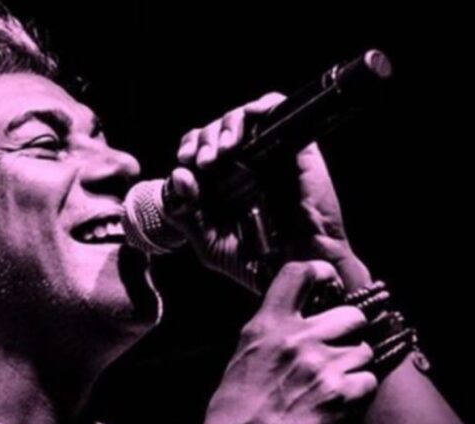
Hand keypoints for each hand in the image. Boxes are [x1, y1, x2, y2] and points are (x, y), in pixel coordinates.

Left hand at [167, 93, 372, 290]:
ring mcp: (270, 154)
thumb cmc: (255, 261)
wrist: (296, 268)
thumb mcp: (208, 242)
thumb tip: (178, 174)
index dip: (190, 146)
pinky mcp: (296, 147)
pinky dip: (262, 104)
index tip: (186, 161)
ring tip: (222, 150)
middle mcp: (244, 164)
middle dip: (204, 138)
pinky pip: (278, 108)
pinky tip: (248, 120)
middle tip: (205, 162)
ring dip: (225, 125)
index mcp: (222, 182)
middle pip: (216, 128)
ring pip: (243, 115)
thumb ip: (185, 212)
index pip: (199, 146)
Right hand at [196, 261, 377, 423]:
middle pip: (351, 315)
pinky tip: (338, 407)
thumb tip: (303, 315)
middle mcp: (297, 338)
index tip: (331, 284)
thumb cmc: (236, 407)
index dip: (323, 274)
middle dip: (349, 334)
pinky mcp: (341, 395)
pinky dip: (359, 396)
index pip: (301, 273)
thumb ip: (274, 328)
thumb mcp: (245, 352)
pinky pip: (369, 382)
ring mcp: (322, 366)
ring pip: (363, 351)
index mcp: (269, 324)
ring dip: (354, 368)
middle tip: (336, 354)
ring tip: (332, 387)